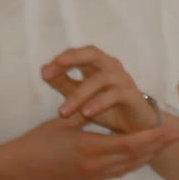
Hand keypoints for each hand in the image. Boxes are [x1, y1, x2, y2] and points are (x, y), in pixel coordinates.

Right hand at [7, 114, 178, 179]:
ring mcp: (93, 177)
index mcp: (92, 148)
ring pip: (129, 166)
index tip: (171, 128)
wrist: (20, 168)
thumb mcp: (65, 121)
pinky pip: (118, 172)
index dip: (154, 137)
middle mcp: (97, 166)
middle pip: (137, 157)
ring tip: (165, 145)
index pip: (132, 143)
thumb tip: (107, 100)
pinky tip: (141, 156)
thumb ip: (89, 112)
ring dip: (149, 155)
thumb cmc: (39, 141)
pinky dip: (133, 163)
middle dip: (159, 146)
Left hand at [41, 46, 161, 133]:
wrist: (135, 126)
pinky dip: (98, 103)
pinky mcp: (131, 94)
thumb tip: (43, 70)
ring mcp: (122, 79)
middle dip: (73, 58)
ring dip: (80, 94)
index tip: (45, 71)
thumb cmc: (107, 108)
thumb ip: (63, 83)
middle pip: (92, 53)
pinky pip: (113, 95)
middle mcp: (110, 66)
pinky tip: (86, 113)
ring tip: (63, 111)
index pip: (78, 53)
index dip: (62, 59)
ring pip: (100, 79)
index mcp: (97, 64)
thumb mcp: (80, 96)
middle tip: (56, 66)